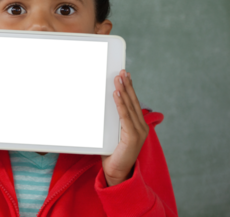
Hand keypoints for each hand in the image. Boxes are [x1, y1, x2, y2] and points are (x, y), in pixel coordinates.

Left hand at [101, 70, 148, 185]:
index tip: (126, 75)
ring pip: (129, 106)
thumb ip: (112, 121)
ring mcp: (139, 132)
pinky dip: (121, 104)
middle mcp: (141, 126)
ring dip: (123, 91)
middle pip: (132, 101)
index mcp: (138, 125)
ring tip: (118, 78)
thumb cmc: (113, 153)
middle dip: (127, 85)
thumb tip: (103, 107)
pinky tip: (116, 94)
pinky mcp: (132, 137)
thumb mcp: (113, 133)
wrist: (117, 172)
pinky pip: (125, 116)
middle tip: (121, 72)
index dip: (130, 88)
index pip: (133, 102)